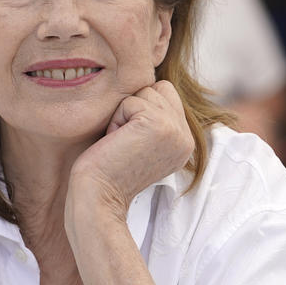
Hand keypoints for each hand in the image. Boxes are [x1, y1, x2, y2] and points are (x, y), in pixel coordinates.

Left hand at [68, 81, 193, 220]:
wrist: (99, 198)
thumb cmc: (108, 171)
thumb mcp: (143, 145)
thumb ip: (155, 120)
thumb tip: (150, 86)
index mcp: (185, 142)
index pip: (167, 95)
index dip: (141, 110)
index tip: (131, 143)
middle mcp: (186, 137)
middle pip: (158, 89)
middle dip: (134, 109)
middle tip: (125, 142)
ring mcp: (175, 131)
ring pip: (145, 92)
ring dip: (124, 114)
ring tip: (121, 143)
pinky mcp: (158, 125)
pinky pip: (130, 101)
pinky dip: (116, 120)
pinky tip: (116, 143)